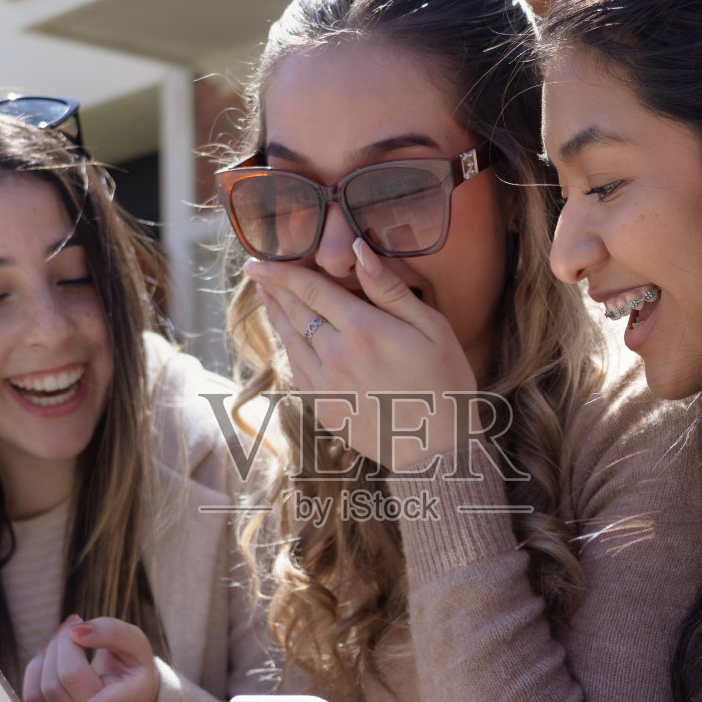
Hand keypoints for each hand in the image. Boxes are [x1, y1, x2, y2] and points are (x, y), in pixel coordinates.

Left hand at [23, 615, 159, 701]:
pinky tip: (54, 659)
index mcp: (130, 697)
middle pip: (68, 676)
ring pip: (46, 687)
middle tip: (75, 627)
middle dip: (64, 643)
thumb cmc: (129, 664)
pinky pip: (31, 696)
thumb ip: (110, 631)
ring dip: (49, 653)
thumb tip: (75, 632)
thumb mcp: (133, 641)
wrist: (122, 693)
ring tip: (66, 642)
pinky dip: (37, 668)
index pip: (114, 701)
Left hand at [247, 239, 477, 470]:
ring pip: (291, 343)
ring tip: (268, 298)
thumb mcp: (431, 328)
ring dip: (277, 317)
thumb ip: (390, 289)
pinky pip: (298, 372)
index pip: (309, 290)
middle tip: (257, 273)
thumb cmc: (444, 383)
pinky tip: (290, 340)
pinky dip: (289, 350)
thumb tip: (359, 250)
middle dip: (274, 290)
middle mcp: (335, 356)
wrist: (437, 451)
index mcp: (362, 329)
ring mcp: (326, 385)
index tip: (257, 261)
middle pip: (294, 313)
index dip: (280, 272)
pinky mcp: (326, 409)